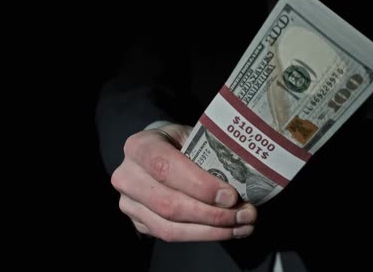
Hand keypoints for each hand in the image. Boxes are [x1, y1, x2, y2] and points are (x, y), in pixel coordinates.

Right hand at [111, 123, 256, 241]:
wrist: (159, 151)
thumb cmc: (180, 142)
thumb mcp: (193, 136)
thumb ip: (210, 154)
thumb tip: (243, 180)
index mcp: (139, 147)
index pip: (166, 168)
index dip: (200, 185)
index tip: (231, 195)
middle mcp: (127, 176)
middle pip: (169, 204)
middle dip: (212, 214)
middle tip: (245, 213)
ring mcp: (129, 203)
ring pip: (170, 227)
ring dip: (212, 230)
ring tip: (243, 225)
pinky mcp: (139, 223)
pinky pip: (171, 236)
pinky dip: (204, 236)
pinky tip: (229, 230)